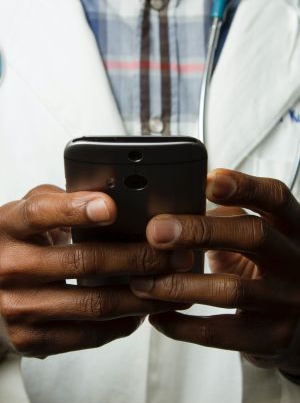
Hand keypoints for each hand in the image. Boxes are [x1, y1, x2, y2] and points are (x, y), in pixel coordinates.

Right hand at [0, 185, 192, 357]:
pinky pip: (88, 335)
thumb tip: (114, 197)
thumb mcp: (30, 213)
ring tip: (172, 283)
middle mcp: (8, 268)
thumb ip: (61, 201)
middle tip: (174, 253)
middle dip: (138, 257)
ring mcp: (17, 308)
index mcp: (7, 227)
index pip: (40, 213)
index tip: (112, 208)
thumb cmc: (21, 243)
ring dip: (141, 295)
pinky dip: (123, 322)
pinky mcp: (31, 339)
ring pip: (93, 303)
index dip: (76, 210)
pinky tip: (143, 310)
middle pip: (82, 262)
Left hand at [131, 169, 299, 375]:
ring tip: (142, 282)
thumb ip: (227, 218)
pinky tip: (157, 315)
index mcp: (292, 227)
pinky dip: (182, 326)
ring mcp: (287, 301)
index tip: (207, 181)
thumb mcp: (259, 234)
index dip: (243, 186)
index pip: (275, 197)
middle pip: (254, 235)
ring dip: (178, 284)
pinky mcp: (272, 338)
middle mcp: (296, 261)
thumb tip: (171, 210)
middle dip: (199, 231)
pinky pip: (220, 333)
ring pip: (231, 289)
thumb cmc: (266, 265)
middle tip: (156, 231)